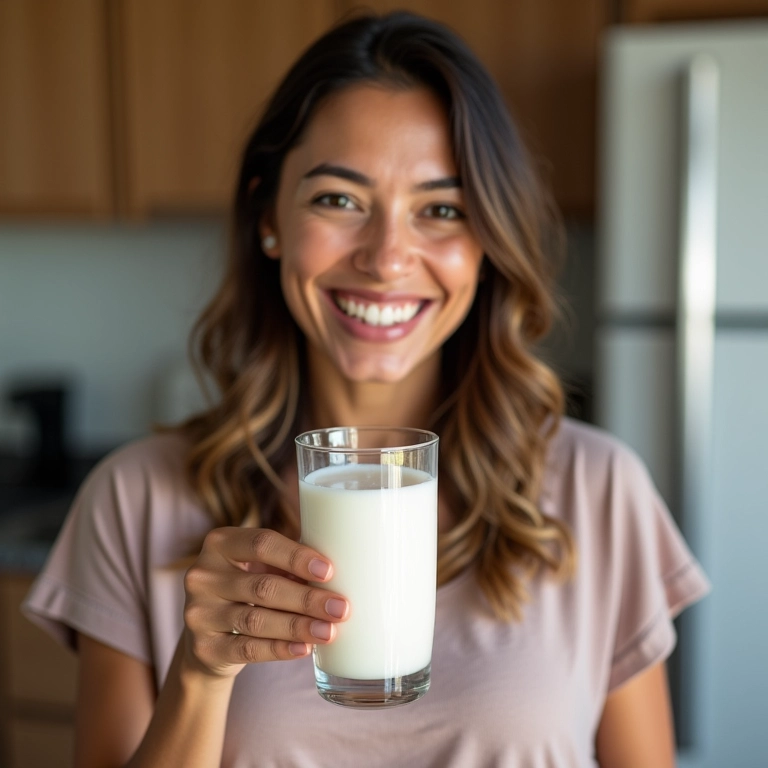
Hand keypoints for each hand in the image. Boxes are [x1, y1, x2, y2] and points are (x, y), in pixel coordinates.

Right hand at [182, 527, 348, 678]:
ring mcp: (199, 613)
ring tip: (330, 631)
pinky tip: (304, 648)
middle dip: (307, 599)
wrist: (207, 638)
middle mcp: (203, 575)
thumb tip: (337, 576)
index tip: (329, 571)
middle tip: (341, 608)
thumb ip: (288, 564)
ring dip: (298, 626)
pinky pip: (247, 650)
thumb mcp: (259, 566)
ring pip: (256, 620)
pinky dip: (279, 649)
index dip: (296, 557)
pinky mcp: (204, 648)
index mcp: (220, 542)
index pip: (261, 543)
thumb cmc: (248, 589)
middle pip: (263, 586)